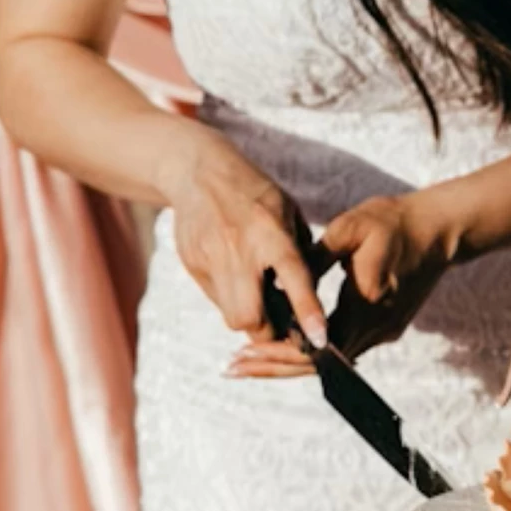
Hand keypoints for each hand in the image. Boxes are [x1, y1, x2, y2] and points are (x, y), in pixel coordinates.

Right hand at [159, 132, 330, 365]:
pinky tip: (236, 275)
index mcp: (271, 233)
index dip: (307, 312)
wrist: (197, 170)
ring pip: (231, 316)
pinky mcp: (192, 264)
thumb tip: (307, 302)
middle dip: (268, 331)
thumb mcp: (287, 213)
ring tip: (259, 295)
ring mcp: (210, 259)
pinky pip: (216, 300)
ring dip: (250, 317)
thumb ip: (300, 255)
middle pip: (250, 318)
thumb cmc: (255, 194)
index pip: (294, 278)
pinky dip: (231, 298)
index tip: (318, 340)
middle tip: (280, 323)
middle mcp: (239, 249)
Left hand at [230, 193, 462, 376]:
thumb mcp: (348, 230)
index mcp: (365, 303)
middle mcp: (376, 327)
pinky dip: (311, 352)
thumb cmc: (394, 222)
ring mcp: (383, 331)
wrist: (439, 229)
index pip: (315, 346)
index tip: (244, 353)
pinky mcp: (385, 326)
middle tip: (233, 368)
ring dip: (289, 363)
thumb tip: (279, 282)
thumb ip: (313, 258)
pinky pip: (343, 348)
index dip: (277, 353)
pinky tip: (285, 345)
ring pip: (330, 362)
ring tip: (249, 361)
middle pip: (319, 365)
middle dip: (274, 367)